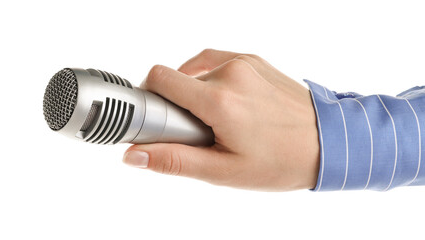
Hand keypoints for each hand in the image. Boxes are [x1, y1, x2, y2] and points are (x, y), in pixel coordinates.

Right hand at [123, 49, 319, 190]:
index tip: (160, 121)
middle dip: (177, 105)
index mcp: (220, 100)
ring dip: (196, 94)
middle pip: (178, 79)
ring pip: (197, 71)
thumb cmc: (282, 161)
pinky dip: (211, 80)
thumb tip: (135, 155)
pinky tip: (226, 103)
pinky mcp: (255, 61)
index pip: (159, 79)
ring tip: (219, 121)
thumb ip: (175, 161)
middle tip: (200, 132)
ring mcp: (245, 63)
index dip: (149, 100)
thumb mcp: (224, 171)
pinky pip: (218, 63)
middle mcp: (231, 73)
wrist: (328, 143)